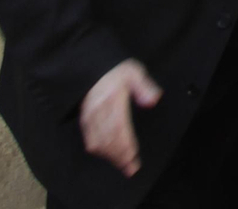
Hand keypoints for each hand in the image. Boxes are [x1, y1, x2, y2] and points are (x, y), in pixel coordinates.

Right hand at [79, 59, 161, 176]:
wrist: (93, 68)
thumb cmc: (116, 72)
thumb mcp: (134, 72)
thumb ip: (144, 87)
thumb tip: (153, 100)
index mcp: (113, 98)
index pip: (119, 127)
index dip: (126, 145)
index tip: (135, 156)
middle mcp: (99, 110)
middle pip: (109, 139)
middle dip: (120, 156)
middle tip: (131, 168)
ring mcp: (90, 116)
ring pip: (99, 143)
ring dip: (111, 156)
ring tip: (123, 165)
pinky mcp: (84, 121)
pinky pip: (90, 141)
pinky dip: (100, 151)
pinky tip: (109, 156)